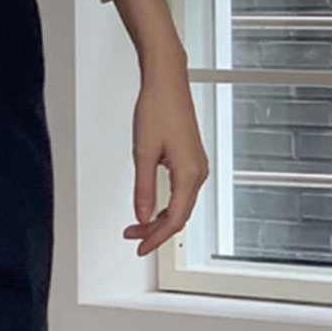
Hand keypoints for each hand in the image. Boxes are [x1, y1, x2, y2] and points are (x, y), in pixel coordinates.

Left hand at [123, 49, 208, 255]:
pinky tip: (151, 207)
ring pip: (180, 204)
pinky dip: (165, 204)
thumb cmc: (157, 109)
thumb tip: (141, 215)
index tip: (140, 247)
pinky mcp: (190, 159)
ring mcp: (196, 165)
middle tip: (133, 239)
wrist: (167, 83)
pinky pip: (181, 191)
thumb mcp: (142, 153)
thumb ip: (142, 188)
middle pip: (179, 215)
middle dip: (156, 231)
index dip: (156, 237)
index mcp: (189, 173)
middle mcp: (198, 172)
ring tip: (137, 226)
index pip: (174, 219)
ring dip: (159, 218)